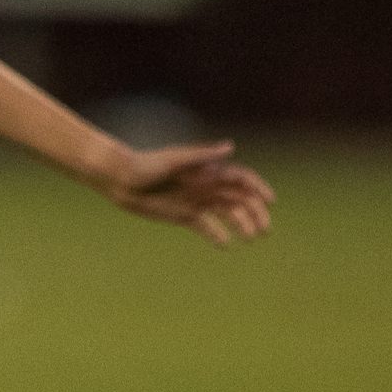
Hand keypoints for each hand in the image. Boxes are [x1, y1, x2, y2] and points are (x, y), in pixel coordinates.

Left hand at [103, 141, 274, 246]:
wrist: (121, 180)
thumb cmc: (147, 165)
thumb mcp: (175, 160)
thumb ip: (203, 155)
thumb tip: (230, 147)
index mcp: (209, 170)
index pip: (242, 179)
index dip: (258, 188)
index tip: (270, 201)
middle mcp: (207, 186)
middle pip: (240, 199)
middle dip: (255, 212)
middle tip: (264, 230)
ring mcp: (197, 201)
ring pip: (227, 214)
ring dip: (242, 225)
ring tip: (250, 238)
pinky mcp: (185, 215)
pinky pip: (206, 227)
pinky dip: (217, 235)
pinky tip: (225, 244)